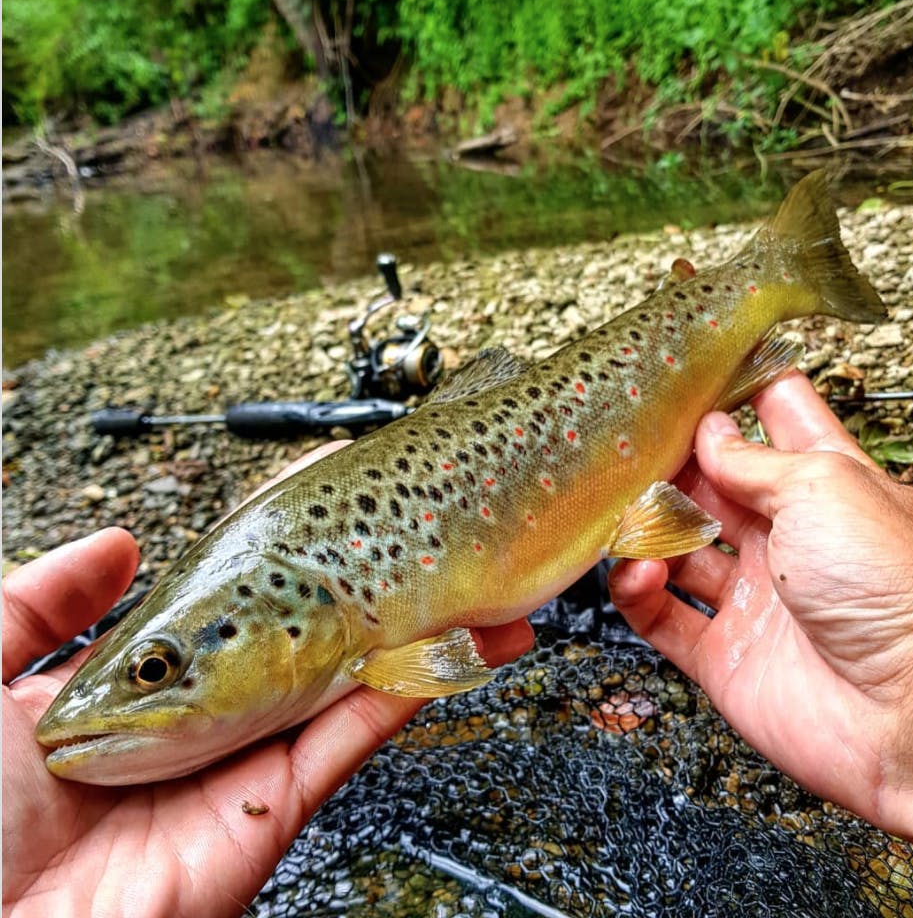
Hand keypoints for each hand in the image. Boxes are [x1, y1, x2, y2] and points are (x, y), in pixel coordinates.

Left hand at [2, 444, 533, 916]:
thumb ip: (41, 602)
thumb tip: (117, 545)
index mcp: (134, 690)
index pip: (226, 609)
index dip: (279, 558)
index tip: (322, 505)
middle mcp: (197, 724)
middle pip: (301, 646)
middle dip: (366, 592)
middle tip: (416, 534)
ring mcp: (237, 768)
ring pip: (340, 689)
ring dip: (408, 637)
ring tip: (462, 581)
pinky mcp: (266, 814)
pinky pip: (344, 742)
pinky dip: (404, 691)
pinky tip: (445, 640)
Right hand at [609, 371, 912, 859]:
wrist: (912, 717)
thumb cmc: (898, 593)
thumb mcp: (825, 488)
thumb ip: (754, 462)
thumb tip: (710, 435)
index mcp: (828, 487)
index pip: (778, 421)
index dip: (737, 394)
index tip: (691, 374)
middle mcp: (789, 539)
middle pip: (714, 485)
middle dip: (674, 466)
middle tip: (636, 450)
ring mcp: (755, 596)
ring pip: (678, 548)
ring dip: (649, 530)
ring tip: (635, 520)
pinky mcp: (724, 653)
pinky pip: (661, 615)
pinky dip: (637, 591)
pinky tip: (640, 572)